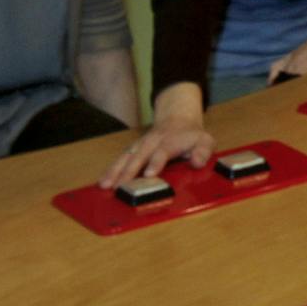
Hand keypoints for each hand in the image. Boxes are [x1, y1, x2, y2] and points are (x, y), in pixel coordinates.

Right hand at [98, 107, 213, 188]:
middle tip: (120, 186)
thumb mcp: (205, 141)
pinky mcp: (133, 149)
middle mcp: (152, 142)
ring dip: (115, 171)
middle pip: (139, 156)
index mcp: (170, 141)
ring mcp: (140, 145)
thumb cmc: (191, 136)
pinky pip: (120, 159)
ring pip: (126, 157)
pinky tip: (102, 182)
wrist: (177, 119)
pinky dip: (111, 170)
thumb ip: (203, 151)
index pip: (162, 152)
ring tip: (105, 185)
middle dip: (128, 171)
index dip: (156, 162)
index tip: (149, 174)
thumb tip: (197, 162)